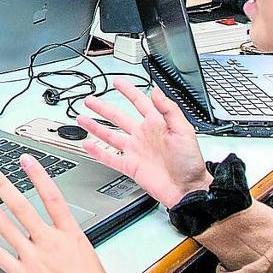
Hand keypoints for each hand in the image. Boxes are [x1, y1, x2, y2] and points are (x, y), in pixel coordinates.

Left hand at [0, 157, 109, 272]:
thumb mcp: (95, 263)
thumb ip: (78, 249)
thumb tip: (76, 247)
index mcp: (70, 236)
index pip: (52, 196)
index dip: (38, 175)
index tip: (26, 160)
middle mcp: (49, 243)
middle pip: (22, 206)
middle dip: (3, 185)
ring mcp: (34, 258)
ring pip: (7, 228)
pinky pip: (1, 257)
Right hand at [77, 80, 212, 207]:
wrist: (187, 189)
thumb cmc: (191, 162)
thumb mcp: (184, 131)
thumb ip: (169, 110)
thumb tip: (156, 92)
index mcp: (156, 125)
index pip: (139, 103)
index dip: (128, 91)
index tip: (118, 83)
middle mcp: (143, 136)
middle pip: (118, 117)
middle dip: (103, 108)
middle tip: (90, 101)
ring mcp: (135, 151)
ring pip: (110, 135)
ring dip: (96, 127)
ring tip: (82, 119)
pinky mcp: (130, 166)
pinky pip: (110, 157)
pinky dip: (97, 152)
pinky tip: (88, 145)